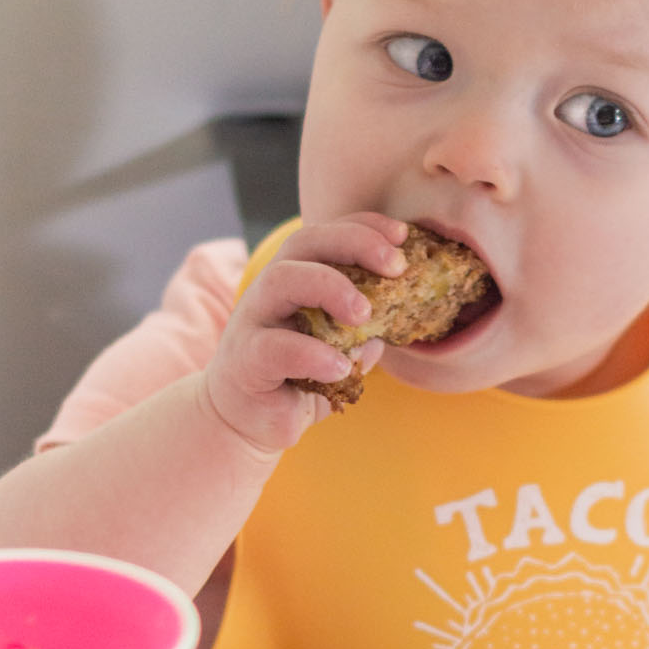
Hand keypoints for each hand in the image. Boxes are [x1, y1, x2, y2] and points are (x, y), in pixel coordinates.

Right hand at [202, 214, 408, 452]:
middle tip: (396, 268)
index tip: (402, 236)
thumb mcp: (340, 352)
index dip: (365, 227)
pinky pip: (275, 347)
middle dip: (354, 243)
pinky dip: (313, 354)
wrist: (247, 421)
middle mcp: (271, 290)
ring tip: (364, 315)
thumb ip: (365, 335)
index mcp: (296, 279)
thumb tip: (397, 322)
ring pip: (282, 280)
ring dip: (330, 287)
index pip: (328, 235)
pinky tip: (341, 368)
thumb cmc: (297, 379)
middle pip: (304, 242)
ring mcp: (253, 321)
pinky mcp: (245, 360)